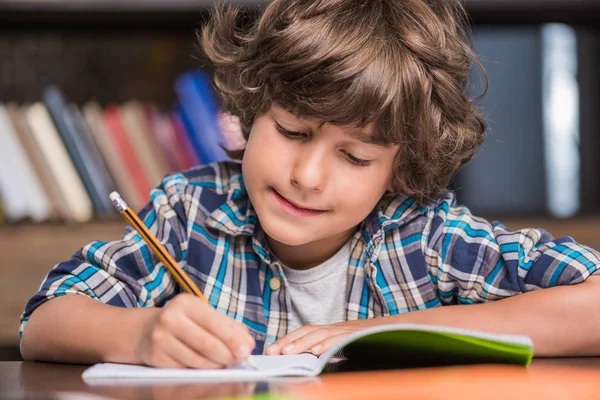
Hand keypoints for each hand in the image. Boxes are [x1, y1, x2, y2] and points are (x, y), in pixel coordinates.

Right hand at [136, 293, 254, 368]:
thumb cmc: (184, 322)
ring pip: (198, 360)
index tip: (247, 350)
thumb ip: (229, 326)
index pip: (215, 322)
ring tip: (224, 362)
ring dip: (216, 365)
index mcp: (186, 303)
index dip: (233, 338)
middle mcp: (170, 318)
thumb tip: (247, 343)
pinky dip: (201, 370)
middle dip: (228, 355)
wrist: (146, 330)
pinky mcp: (156, 357)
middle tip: (239, 360)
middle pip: (207, 343)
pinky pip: (186, 368)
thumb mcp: (204, 315)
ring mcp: (160, 338)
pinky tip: (207, 365)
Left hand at [265, 320, 372, 355]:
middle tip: (274, 352)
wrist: (395, 332)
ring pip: (321, 333)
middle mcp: (337, 328)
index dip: (287, 339)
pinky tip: (318, 352)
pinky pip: (341, 339)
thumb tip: (306, 361)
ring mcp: (347, 331)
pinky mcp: (358, 336)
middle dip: (289, 341)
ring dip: (303, 343)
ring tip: (289, 352)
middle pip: (309, 330)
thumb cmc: (367, 342)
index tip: (271, 350)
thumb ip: (327, 351)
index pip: (305, 331)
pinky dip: (328, 344)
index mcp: (331, 330)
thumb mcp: (344, 346)